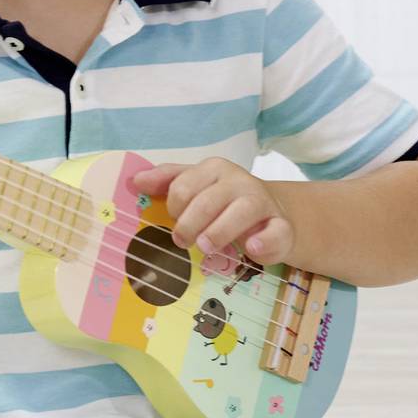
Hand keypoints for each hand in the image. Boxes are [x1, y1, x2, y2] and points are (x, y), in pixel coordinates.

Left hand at [134, 157, 293, 267]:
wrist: (273, 213)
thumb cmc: (225, 201)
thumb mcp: (196, 185)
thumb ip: (167, 180)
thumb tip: (136, 181)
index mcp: (214, 169)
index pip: (182, 188)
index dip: (174, 209)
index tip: (174, 220)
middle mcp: (239, 181)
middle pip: (205, 203)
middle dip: (188, 227)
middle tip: (183, 242)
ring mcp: (262, 202)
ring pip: (239, 214)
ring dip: (216, 234)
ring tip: (205, 247)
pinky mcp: (282, 226)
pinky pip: (275, 234)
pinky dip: (262, 243)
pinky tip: (250, 248)